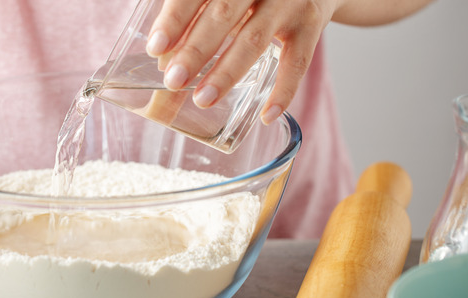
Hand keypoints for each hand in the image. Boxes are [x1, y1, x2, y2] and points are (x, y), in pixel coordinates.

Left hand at [146, 0, 339, 122]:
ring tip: (203, 99)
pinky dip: (283, 91)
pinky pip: (297, 62)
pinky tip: (266, 115)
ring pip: (254, 40)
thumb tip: (165, 60)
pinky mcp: (311, 23)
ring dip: (226, 73)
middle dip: (196, 50)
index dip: (174, 19)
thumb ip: (195, 20)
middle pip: (223, 15)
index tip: (156, 47)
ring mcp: (288, 1)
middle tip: (174, 80)